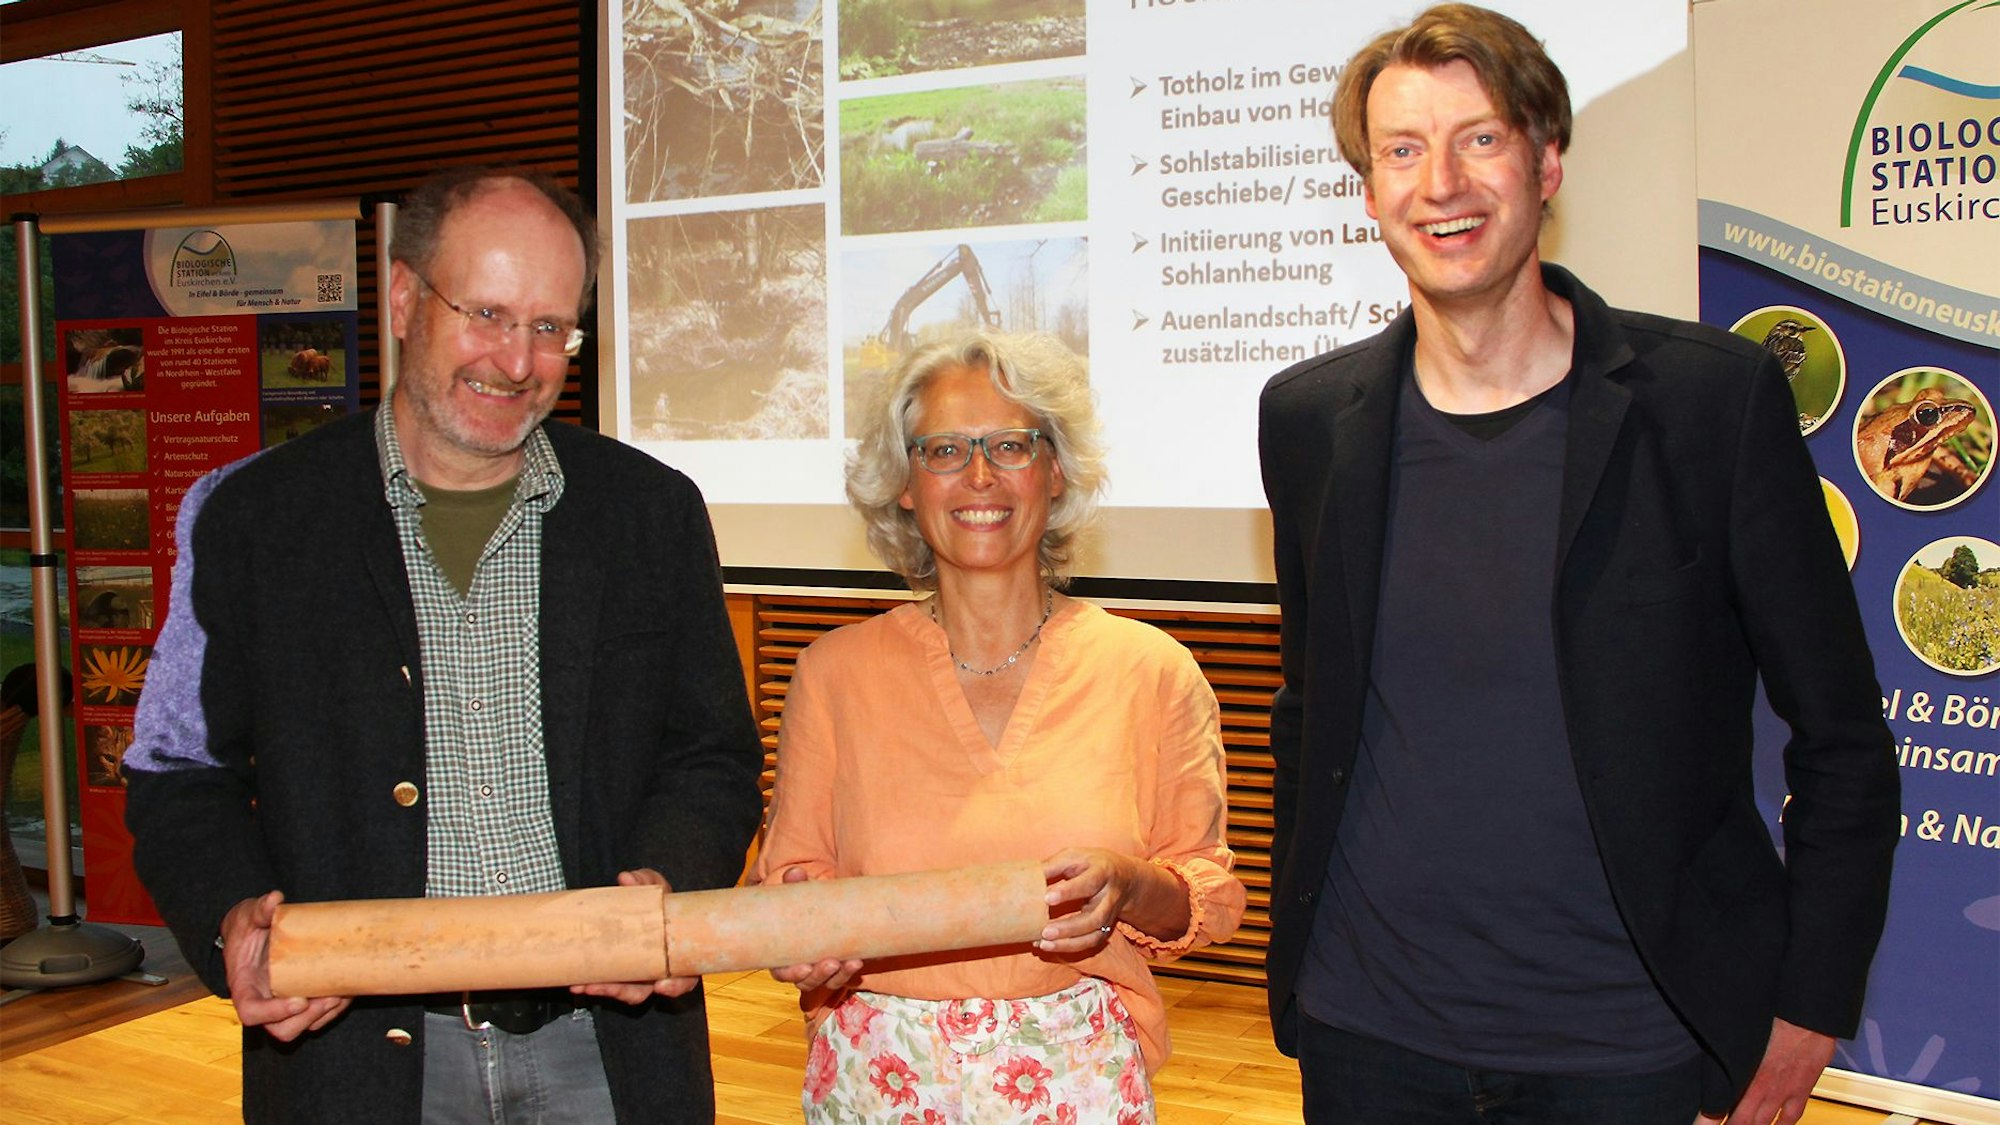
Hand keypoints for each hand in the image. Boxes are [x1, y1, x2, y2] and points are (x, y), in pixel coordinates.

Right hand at [219, 890, 350, 1040]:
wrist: (255, 930)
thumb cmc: (247, 926)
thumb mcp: (248, 915)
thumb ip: (260, 909)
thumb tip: (275, 898)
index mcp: (245, 986)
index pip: (251, 1013)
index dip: (274, 1013)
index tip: (300, 1000)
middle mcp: (263, 1001)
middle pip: (281, 1030)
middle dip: (309, 1018)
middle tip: (331, 997)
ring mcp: (282, 1005)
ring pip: (303, 1027)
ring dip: (326, 1015)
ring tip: (345, 993)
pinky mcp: (300, 1000)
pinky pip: (317, 1016)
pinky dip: (334, 1010)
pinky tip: (349, 991)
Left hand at [569, 869, 702, 1002]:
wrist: (639, 903)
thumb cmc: (657, 901)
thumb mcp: (655, 887)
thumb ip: (645, 881)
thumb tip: (627, 879)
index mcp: (677, 955)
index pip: (684, 978)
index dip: (676, 986)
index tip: (662, 986)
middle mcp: (659, 971)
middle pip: (647, 990)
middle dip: (627, 992)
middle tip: (611, 988)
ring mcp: (638, 976)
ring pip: (625, 992)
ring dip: (605, 990)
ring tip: (586, 985)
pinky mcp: (619, 975)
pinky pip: (609, 985)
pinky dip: (595, 985)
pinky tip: (578, 983)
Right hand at [768, 868, 862, 992]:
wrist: (827, 908)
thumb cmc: (805, 906)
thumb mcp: (799, 895)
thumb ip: (795, 885)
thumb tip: (795, 873)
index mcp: (784, 954)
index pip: (782, 972)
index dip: (791, 973)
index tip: (804, 967)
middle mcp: (801, 966)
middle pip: (806, 982)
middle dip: (819, 975)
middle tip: (832, 963)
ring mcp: (820, 971)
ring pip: (827, 982)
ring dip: (839, 975)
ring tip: (852, 962)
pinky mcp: (838, 969)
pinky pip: (843, 977)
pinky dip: (850, 972)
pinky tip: (858, 959)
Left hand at [1036, 847, 1142, 953]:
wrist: (1124, 878)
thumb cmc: (1091, 864)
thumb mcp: (1075, 856)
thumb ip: (1054, 865)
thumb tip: (1027, 876)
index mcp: (1103, 872)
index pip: (1089, 883)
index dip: (1068, 892)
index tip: (1046, 898)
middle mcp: (1110, 897)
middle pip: (1095, 917)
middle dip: (1069, 927)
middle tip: (1044, 931)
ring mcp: (1109, 915)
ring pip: (1094, 934)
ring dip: (1068, 942)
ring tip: (1043, 943)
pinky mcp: (1105, 928)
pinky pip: (1090, 942)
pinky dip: (1070, 947)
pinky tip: (1048, 946)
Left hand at [1703, 1018, 1835, 1124]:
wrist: (1808, 1018)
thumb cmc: (1774, 1018)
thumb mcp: (1742, 1034)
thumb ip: (1729, 1050)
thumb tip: (1713, 1048)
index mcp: (1748, 1075)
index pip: (1725, 1108)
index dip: (1709, 1121)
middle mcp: (1766, 1088)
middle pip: (1745, 1120)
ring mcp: (1785, 1091)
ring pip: (1766, 1122)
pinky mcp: (1802, 1089)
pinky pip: (1791, 1115)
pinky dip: (1782, 1124)